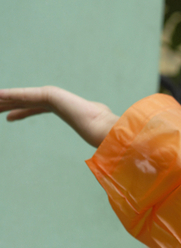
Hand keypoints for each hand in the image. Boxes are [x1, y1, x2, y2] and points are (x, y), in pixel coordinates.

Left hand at [0, 86, 118, 147]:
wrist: (104, 128)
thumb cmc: (101, 134)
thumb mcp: (94, 135)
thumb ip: (93, 138)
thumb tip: (103, 153)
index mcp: (64, 108)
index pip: (37, 108)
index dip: (21, 112)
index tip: (9, 118)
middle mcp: (56, 100)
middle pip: (25, 101)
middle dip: (8, 104)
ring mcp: (53, 96)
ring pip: (22, 97)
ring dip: (4, 100)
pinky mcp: (50, 94)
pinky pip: (25, 95)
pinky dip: (10, 95)